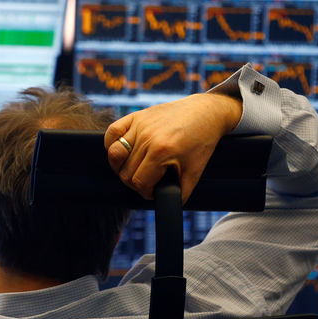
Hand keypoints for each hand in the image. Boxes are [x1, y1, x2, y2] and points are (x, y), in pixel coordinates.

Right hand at [104, 93, 241, 201]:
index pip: (138, 182)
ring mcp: (140, 124)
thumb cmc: (201, 142)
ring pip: (115, 154)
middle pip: (125, 172)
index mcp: (162, 152)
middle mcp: (147, 137)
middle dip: (135, 182)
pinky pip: (112, 133)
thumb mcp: (194, 172)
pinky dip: (111, 144)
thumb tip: (165, 204)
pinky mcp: (136, 116)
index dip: (145, 192)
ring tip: (134, 168)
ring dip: (121, 167)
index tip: (153, 190)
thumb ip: (179, 193)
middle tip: (148, 180)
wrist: (206, 114)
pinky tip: (124, 152)